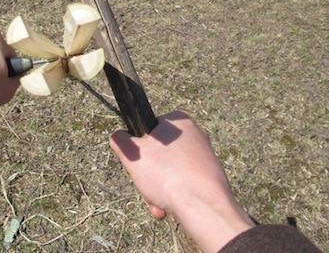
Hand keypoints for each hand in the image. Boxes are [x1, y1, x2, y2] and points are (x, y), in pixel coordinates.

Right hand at [110, 111, 254, 252]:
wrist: (203, 206)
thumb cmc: (168, 176)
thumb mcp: (133, 154)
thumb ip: (120, 141)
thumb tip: (117, 137)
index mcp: (178, 120)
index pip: (148, 130)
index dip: (139, 148)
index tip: (138, 163)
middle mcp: (195, 133)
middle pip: (159, 154)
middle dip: (149, 175)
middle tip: (147, 187)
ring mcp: (205, 155)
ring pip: (170, 171)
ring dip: (158, 188)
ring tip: (158, 203)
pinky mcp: (211, 175)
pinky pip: (184, 182)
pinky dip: (174, 194)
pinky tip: (169, 208)